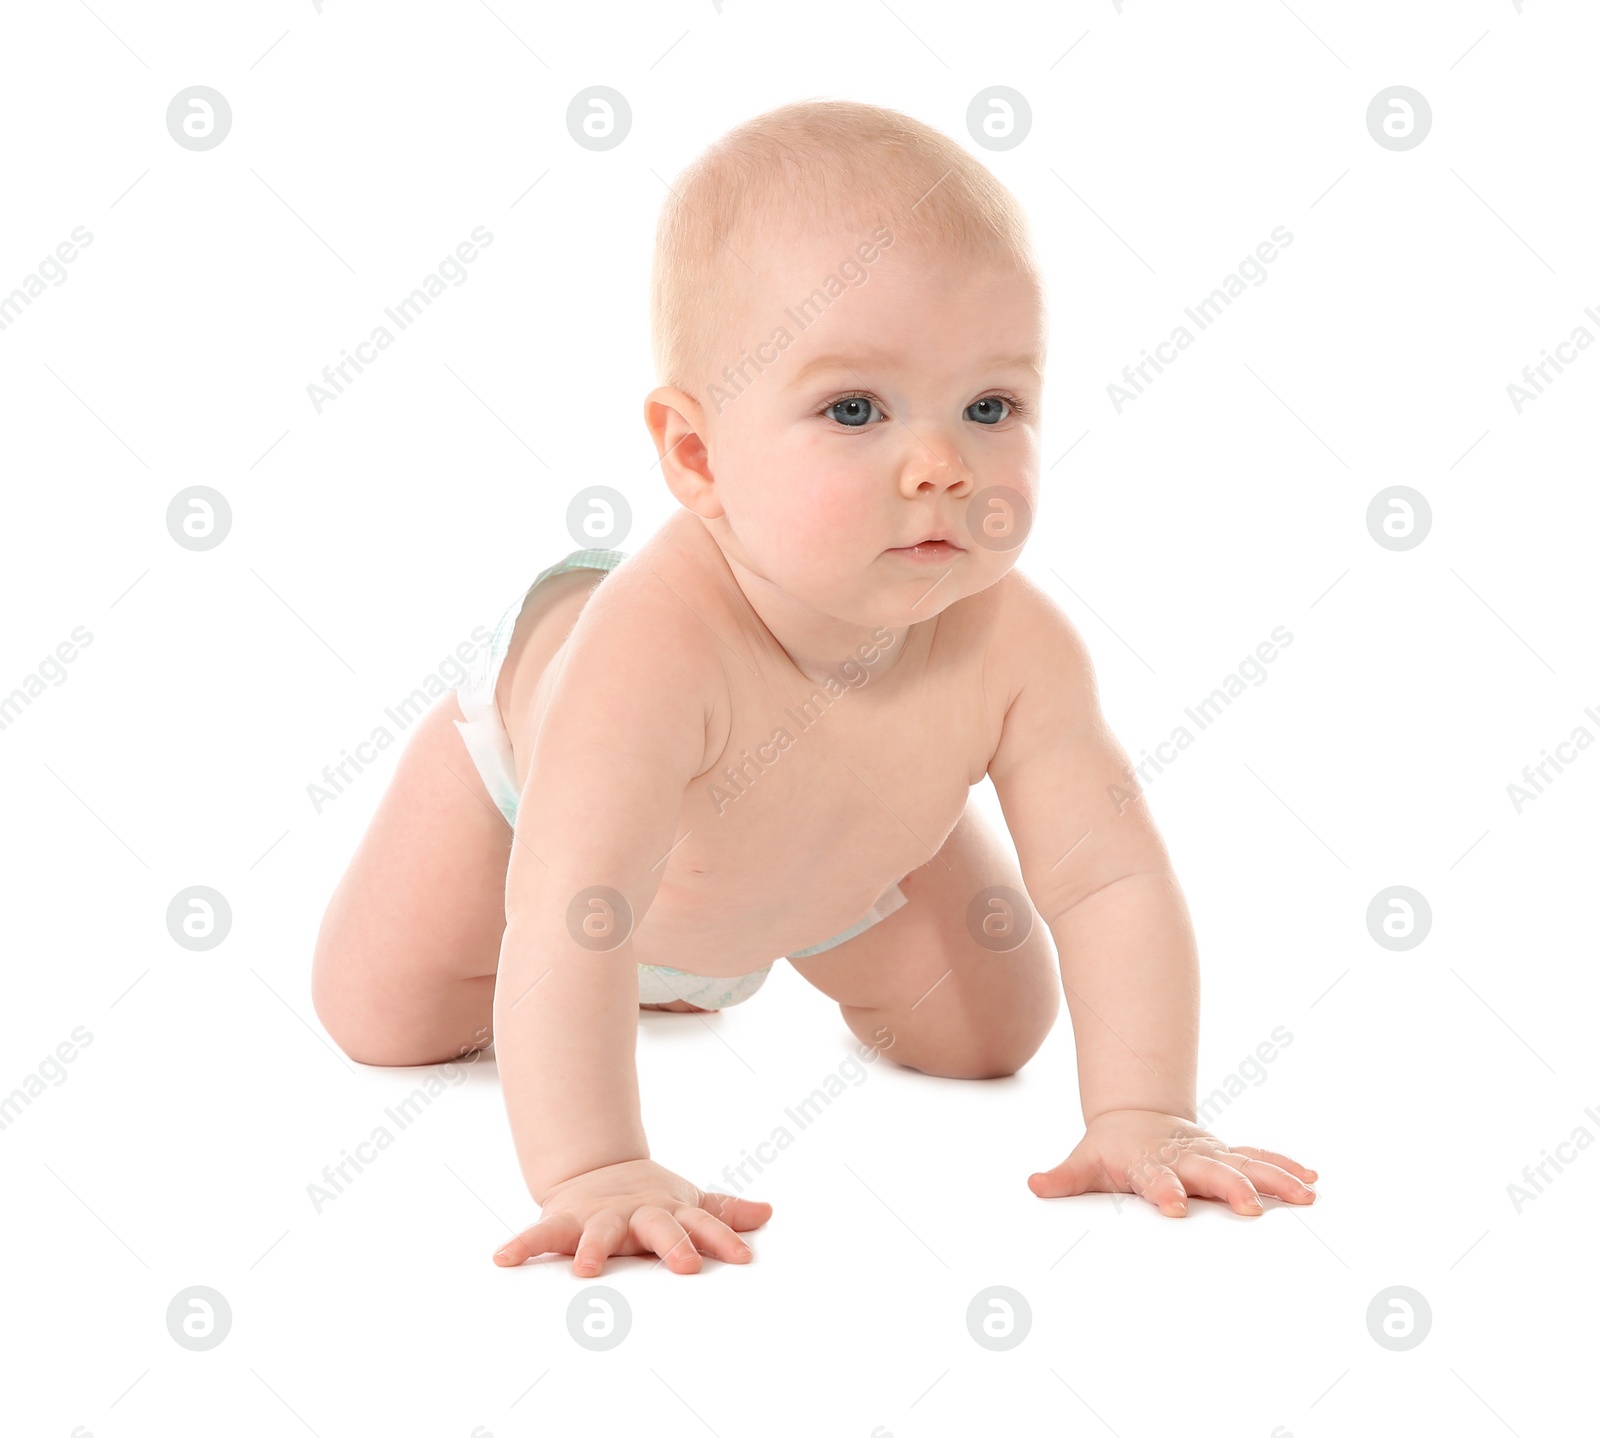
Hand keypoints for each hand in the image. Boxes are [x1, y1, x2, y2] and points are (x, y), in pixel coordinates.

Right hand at [492, 1158, 771, 1274]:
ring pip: (598, 1232)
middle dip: (673, 1245)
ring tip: (585, 1270)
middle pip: (659, 1228)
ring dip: (593, 1249)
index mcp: (669, 1212)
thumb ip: (722, 1213)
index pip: (703, 1224)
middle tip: (686, 1265)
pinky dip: (522, 1245)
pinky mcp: (565, 1220)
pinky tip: (503, 1259)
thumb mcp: (687, 1202)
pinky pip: (541, 1234)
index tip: (744, 1258)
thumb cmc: (648, 1200)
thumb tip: (766, 1213)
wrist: (597, 1169)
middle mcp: (637, 1213)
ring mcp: (600, 1216)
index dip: (724, 1239)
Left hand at [1027, 1109, 1317, 1216]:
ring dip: (1274, 1178)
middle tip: (1250, 1207)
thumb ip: (1065, 1177)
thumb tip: (1035, 1184)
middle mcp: (1185, 1156)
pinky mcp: (1227, 1156)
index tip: (1175, 1206)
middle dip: (1230, 1188)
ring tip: (1305, 1194)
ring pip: (1245, 1163)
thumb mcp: (1085, 1161)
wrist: (1136, 1116)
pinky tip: (1311, 1179)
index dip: (1164, 1190)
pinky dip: (1284, 1167)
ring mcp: (1210, 1154)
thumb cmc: (1111, 1149)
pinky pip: (1260, 1159)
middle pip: (1210, 1172)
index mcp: (1149, 1162)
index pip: (1155, 1178)